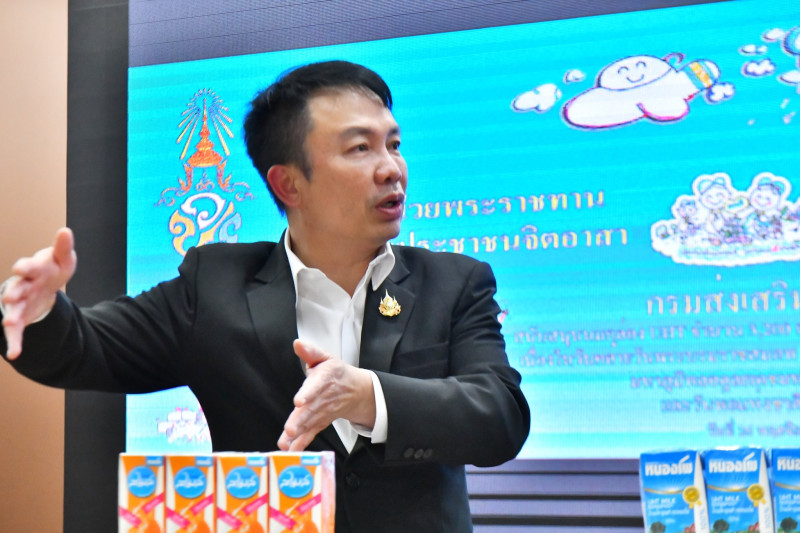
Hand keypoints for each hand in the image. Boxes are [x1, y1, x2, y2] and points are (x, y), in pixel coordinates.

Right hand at [2, 228, 76, 359]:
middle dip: (13, 293)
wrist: (46, 284)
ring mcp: (20, 302)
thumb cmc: (53, 268)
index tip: (21, 267)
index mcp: (33, 269)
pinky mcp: (21, 317)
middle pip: (16, 288)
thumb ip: (63, 248)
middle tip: (9, 297)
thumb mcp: (62, 259)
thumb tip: (66, 231)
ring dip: (11, 316)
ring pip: (12, 310)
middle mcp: (22, 285)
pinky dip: (14, 342)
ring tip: (8, 323)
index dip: (25, 266)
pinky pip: (15, 331)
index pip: (28, 266)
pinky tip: (14, 354)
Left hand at [278, 339, 375, 450]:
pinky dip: (301, 443)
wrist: (355, 391)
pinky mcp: (320, 423)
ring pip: (310, 424)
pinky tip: (291, 449)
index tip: (299, 401)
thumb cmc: (336, 373)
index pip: (316, 386)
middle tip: (290, 429)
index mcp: (325, 379)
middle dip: (300, 420)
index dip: (307, 393)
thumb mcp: (325, 358)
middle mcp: (323, 398)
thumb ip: (310, 352)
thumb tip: (297, 343)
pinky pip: (311, 434)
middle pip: (311, 410)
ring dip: (298, 434)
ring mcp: (322, 413)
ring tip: (286, 442)